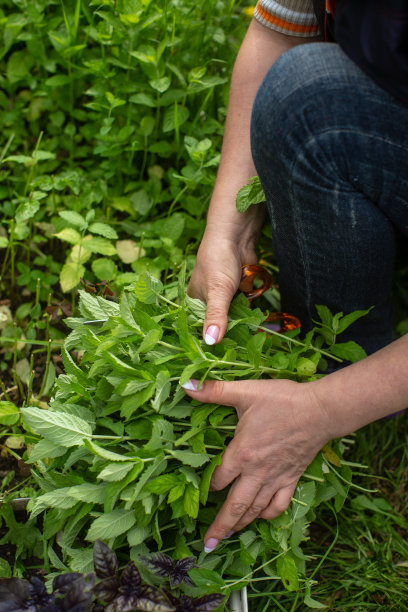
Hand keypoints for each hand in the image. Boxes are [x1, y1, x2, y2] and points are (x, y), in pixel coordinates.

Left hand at [182, 378, 331, 551]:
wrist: (319, 410)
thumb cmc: (281, 400)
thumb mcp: (245, 391)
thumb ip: (214, 391)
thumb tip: (185, 386)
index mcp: (241, 453)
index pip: (218, 479)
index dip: (207, 487)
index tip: (199, 494)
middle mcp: (256, 472)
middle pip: (235, 506)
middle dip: (220, 526)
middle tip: (208, 544)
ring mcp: (276, 478)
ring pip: (255, 509)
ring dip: (240, 524)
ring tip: (229, 536)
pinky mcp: (292, 479)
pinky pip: (279, 505)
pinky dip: (268, 515)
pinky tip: (261, 517)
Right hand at [187, 229, 257, 345]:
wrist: (237, 237)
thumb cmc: (218, 262)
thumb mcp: (217, 292)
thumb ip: (216, 317)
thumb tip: (210, 343)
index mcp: (195, 303)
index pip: (202, 328)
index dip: (212, 339)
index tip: (224, 352)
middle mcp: (209, 301)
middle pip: (221, 324)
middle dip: (232, 330)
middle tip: (243, 344)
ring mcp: (225, 296)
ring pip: (236, 316)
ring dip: (244, 319)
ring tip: (251, 328)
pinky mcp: (239, 291)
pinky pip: (246, 306)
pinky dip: (251, 304)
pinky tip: (255, 307)